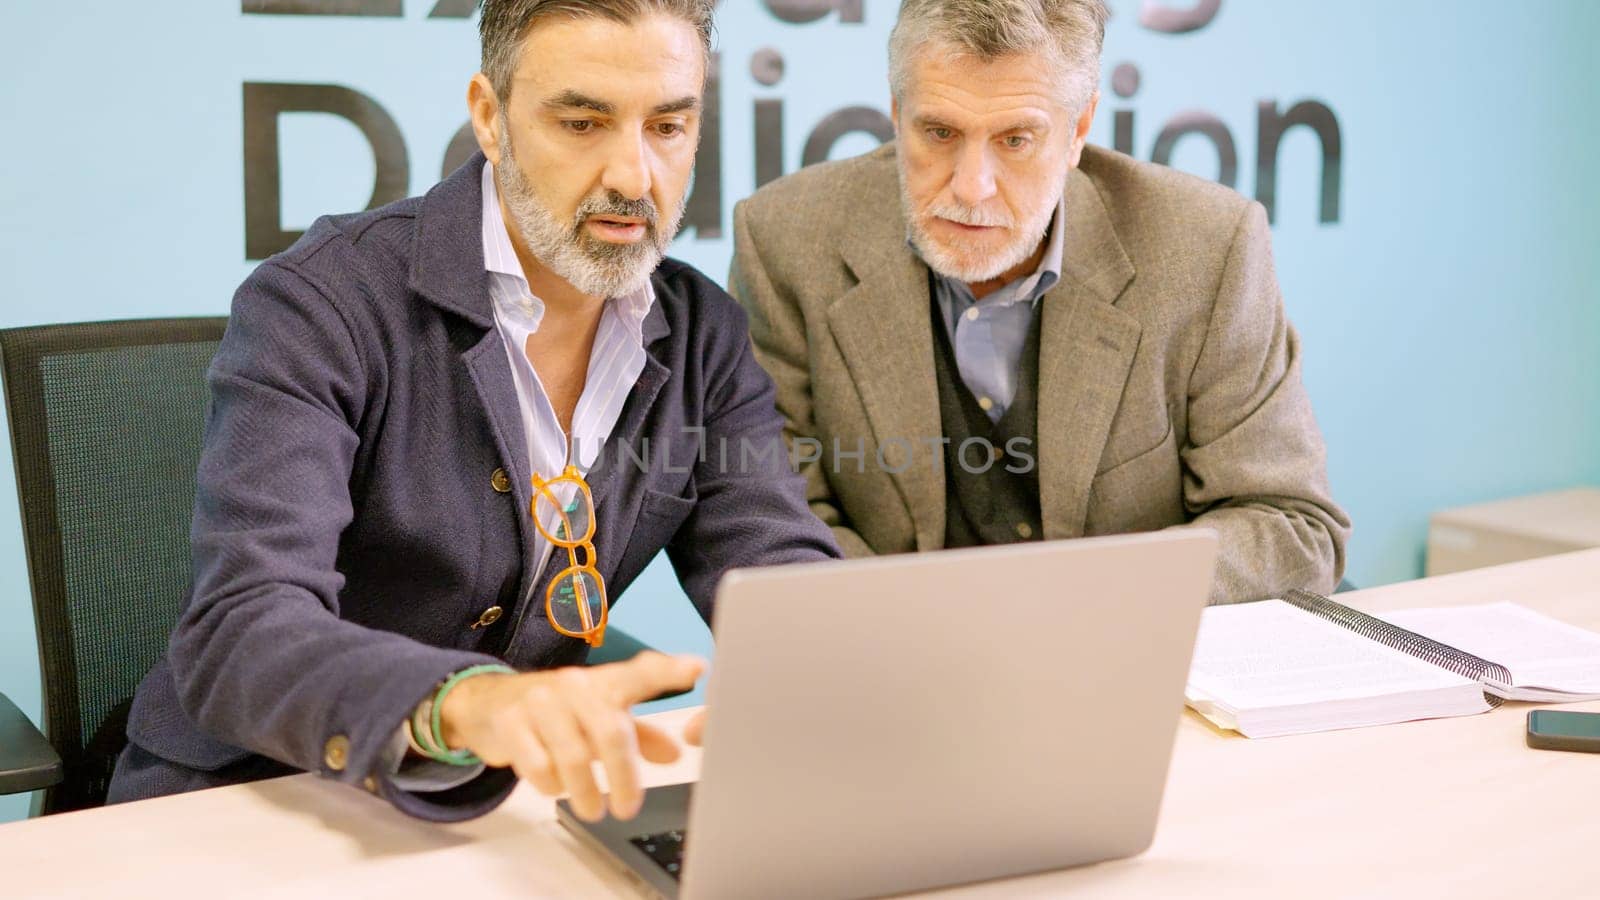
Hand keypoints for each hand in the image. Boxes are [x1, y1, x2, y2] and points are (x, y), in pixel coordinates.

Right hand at [437, 652, 703, 821]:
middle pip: (610, 731)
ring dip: (586, 791)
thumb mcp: (599, 716)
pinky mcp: (511, 722)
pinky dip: (550, 785)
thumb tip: (675, 755)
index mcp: (604, 682)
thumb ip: (639, 734)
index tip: (697, 669)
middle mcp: (575, 685)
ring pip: (572, 755)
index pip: (641, 673)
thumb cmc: (559, 711)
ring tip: (594, 810)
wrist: (489, 703)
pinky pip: (537, 765)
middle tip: (628, 808)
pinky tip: (554, 788)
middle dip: (624, 777)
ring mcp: (541, 701)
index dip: (668, 670)